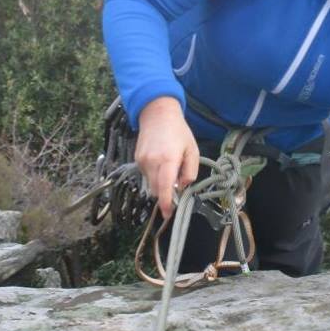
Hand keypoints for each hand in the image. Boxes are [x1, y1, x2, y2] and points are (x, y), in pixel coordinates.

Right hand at [134, 97, 198, 218]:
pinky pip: (146, 174)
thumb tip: (183, 187)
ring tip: (170, 166)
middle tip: (177, 185)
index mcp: (168, 160)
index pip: (165, 188)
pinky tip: (161, 161)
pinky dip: (154, 174)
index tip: (168, 215)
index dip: (166, 204)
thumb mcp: (192, 150)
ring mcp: (142, 162)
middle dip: (166, 193)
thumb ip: (190, 171)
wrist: (158, 114)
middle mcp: (152, 163)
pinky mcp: (137, 160)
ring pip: (151, 183)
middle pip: (157, 190)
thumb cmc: (179, 132)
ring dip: (160, 183)